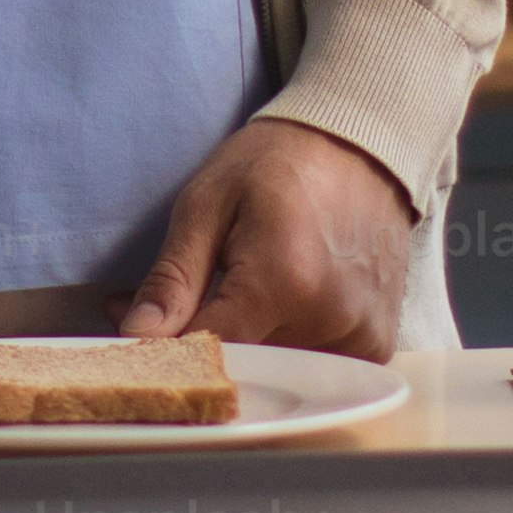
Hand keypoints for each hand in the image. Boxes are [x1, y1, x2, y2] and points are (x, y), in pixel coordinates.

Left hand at [120, 117, 417, 357]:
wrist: (358, 143)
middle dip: (211, 340)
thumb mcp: (207, 205)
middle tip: (201, 295)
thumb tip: (135, 335)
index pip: (208, 351)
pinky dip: (293, 343)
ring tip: (252, 286)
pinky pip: (317, 367)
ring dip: (255, 341)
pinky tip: (291, 300)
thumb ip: (173, 279)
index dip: (172, 345)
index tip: (153, 328)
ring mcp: (361, 334)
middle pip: (245, 365)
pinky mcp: (377, 342)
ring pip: (278, 369)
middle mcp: (329, 317)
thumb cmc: (277, 164)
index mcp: (283, 281)